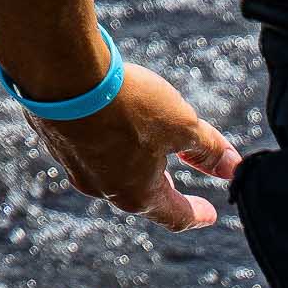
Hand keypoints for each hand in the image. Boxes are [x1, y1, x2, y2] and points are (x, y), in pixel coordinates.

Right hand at [21, 65, 239, 232]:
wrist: (60, 71)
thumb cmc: (127, 103)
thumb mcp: (182, 124)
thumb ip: (208, 149)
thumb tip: (234, 168)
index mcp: (137, 194)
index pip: (175, 215)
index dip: (197, 214)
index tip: (210, 214)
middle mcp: (103, 188)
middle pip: (140, 194)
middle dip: (161, 187)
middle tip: (174, 181)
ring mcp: (74, 165)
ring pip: (110, 170)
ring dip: (130, 161)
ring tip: (140, 146)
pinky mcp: (54, 137)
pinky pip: (86, 145)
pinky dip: (104, 139)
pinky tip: (105, 120)